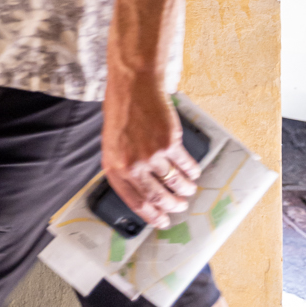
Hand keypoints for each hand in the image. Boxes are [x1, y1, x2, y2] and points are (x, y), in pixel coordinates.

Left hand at [101, 78, 199, 230]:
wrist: (132, 85)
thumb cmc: (120, 111)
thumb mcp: (112, 143)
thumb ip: (124, 166)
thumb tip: (141, 191)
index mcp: (114, 166)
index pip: (135, 202)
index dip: (151, 216)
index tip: (161, 222)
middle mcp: (133, 164)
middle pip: (158, 197)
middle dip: (172, 206)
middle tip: (179, 207)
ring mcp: (152, 154)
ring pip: (175, 184)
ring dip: (185, 190)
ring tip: (188, 190)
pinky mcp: (170, 143)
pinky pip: (186, 166)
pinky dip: (192, 171)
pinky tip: (193, 172)